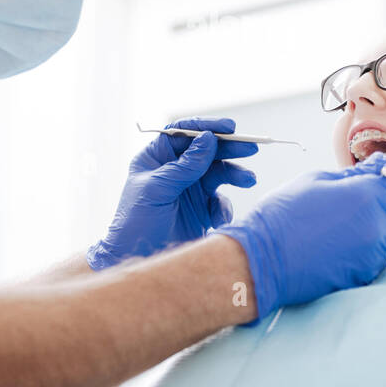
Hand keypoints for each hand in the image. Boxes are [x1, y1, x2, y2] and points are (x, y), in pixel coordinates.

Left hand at [87, 117, 258, 269]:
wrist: (136, 259)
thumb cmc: (135, 222)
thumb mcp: (157, 189)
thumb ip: (184, 166)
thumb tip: (209, 139)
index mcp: (156, 158)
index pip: (183, 134)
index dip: (206, 127)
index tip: (229, 127)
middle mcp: (175, 170)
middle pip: (206, 150)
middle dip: (228, 148)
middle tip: (250, 147)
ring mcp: (190, 190)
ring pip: (219, 173)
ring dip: (235, 174)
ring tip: (248, 180)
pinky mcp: (201, 211)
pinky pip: (220, 202)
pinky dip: (224, 208)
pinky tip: (219, 219)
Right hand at [217, 151, 385, 323]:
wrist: (263, 259)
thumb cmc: (282, 215)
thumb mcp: (315, 180)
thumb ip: (353, 174)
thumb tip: (375, 167)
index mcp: (368, 195)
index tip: (379, 177)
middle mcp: (378, 226)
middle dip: (381, 202)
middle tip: (353, 201)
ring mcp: (374, 254)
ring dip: (377, 227)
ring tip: (344, 226)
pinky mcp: (364, 275)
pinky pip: (377, 257)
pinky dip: (367, 249)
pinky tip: (339, 245)